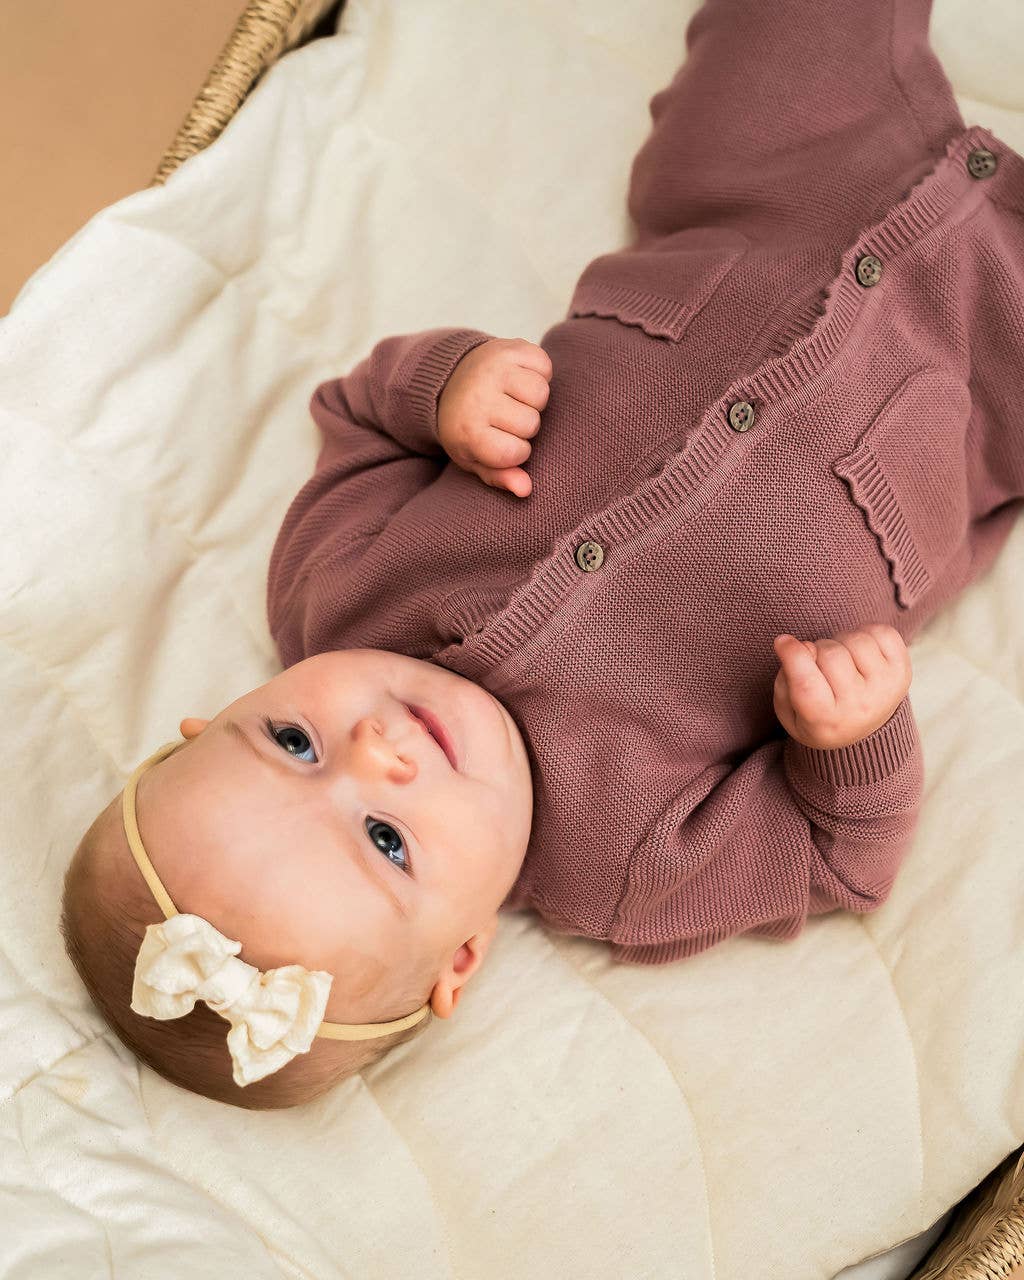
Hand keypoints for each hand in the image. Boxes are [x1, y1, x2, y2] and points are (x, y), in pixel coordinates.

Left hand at [437, 338, 551, 496]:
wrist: (449, 379)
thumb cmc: (468, 427)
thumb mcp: (474, 458)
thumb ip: (499, 477)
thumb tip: (526, 489)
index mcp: (468, 430)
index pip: (516, 453)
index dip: (516, 451)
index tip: (500, 442)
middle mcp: (479, 397)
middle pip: (531, 423)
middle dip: (524, 424)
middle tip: (505, 415)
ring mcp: (493, 368)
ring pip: (541, 393)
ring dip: (533, 399)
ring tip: (514, 397)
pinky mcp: (508, 346)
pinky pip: (545, 365)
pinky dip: (539, 372)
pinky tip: (519, 377)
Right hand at [772, 623, 911, 749]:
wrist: (860, 731)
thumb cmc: (816, 715)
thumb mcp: (788, 711)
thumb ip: (786, 681)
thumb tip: (803, 646)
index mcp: (826, 721)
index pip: (806, 683)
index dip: (792, 655)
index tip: (782, 642)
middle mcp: (860, 707)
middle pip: (830, 654)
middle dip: (817, 650)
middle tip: (818, 663)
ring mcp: (886, 688)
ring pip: (855, 639)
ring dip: (841, 642)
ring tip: (841, 660)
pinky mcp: (903, 671)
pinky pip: (881, 632)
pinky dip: (866, 634)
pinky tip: (859, 654)